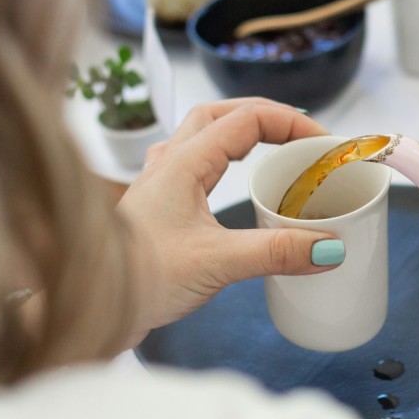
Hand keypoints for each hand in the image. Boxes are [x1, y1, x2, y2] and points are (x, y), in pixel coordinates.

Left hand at [116, 98, 336, 345]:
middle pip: (223, 113)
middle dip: (267, 115)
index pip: (248, 118)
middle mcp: (170, 162)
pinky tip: (230, 175)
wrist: (89, 305)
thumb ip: (276, 252)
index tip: (323, 144)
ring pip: (205, 132)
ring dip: (242, 130)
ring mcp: (161, 180)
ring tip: (273, 147)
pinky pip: (195, 160)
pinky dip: (223, 155)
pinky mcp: (160, 202)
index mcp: (184, 162)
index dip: (292, 122)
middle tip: (301, 135)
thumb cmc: (138, 279)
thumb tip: (329, 248)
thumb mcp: (216, 262)